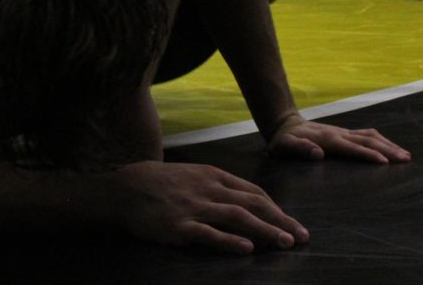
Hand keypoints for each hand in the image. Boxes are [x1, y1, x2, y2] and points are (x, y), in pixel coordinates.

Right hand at [111, 161, 308, 253]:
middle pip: (252, 203)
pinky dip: (230, 241)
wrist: (120, 189)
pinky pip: (209, 234)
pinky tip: (247, 248)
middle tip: (301, 236)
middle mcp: (206, 189)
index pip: (251, 190)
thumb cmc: (153, 182)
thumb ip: (211, 185)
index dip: (275, 207)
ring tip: (285, 243)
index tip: (290, 221)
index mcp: (210, 175)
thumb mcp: (187, 175)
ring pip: (237, 217)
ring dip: (266, 230)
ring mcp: (193, 207)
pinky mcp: (179, 226)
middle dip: (280, 219)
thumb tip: (236, 198)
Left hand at [268, 115, 410, 163]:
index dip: (367, 154)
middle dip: (387, 149)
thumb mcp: (284, 146)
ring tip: (406, 156)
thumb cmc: (284, 141)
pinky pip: (367, 135)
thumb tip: (318, 154)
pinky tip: (392, 148)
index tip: (384, 161)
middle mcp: (339, 134)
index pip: (350, 147)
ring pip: (370, 136)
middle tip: (405, 160)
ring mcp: (344, 132)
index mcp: (327, 139)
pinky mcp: (346, 133)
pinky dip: (382, 141)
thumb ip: (299, 149)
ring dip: (389, 145)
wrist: (285, 125)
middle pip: (367, 140)